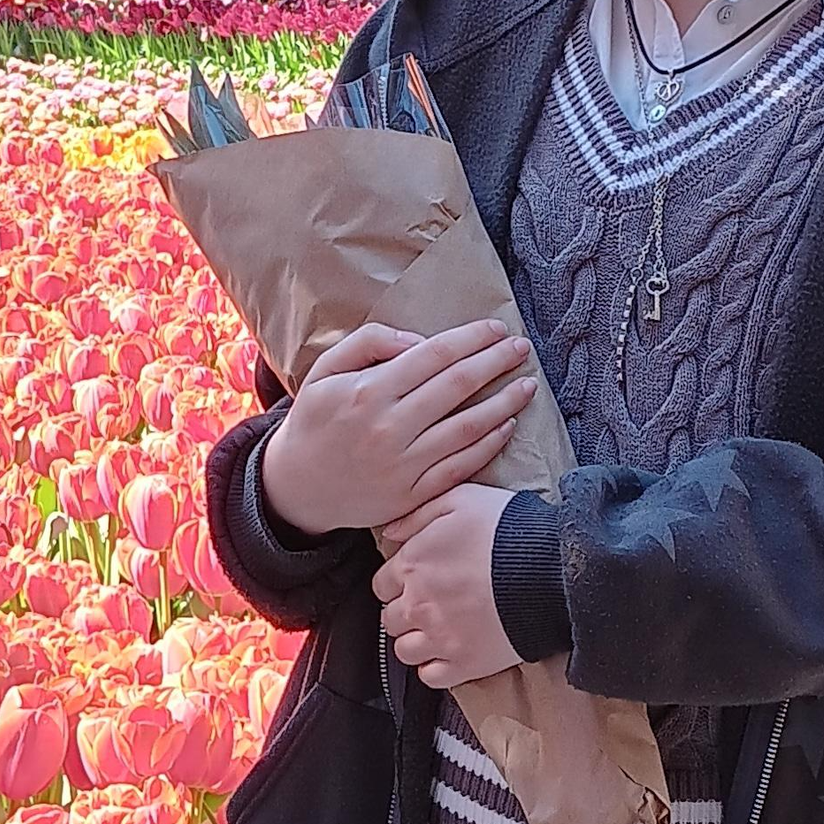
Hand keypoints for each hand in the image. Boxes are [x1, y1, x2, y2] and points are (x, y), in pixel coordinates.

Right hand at [259, 318, 536, 535]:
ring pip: (468, 428)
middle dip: (496, 362)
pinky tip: (507, 425)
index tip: (496, 328)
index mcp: (368, 391)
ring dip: (504, 403)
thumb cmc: (316, 419)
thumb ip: (370, 343)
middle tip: (522, 347)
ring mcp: (403, 465)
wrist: (296, 487)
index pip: (434, 355)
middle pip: (458, 386)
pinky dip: (489, 445)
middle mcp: (389, 427)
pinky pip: (461, 466)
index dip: (470, 338)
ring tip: (527, 385)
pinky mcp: (413, 495)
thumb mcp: (326, 370)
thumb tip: (419, 341)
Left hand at [376, 484, 519, 687]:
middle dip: (405, 610)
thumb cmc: (508, 528)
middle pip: (391, 619)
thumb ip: (418, 514)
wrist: (551, 569)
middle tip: (430, 603)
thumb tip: (389, 533)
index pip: (382, 584)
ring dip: (416, 640)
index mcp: (414, 564)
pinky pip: (430, 677)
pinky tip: (450, 651)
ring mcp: (440, 638)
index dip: (397, 581)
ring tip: (438, 629)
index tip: (415, 579)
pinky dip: (435, 667)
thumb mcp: (462, 499)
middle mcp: (418, 605)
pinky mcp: (464, 664)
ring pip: (404, 650)